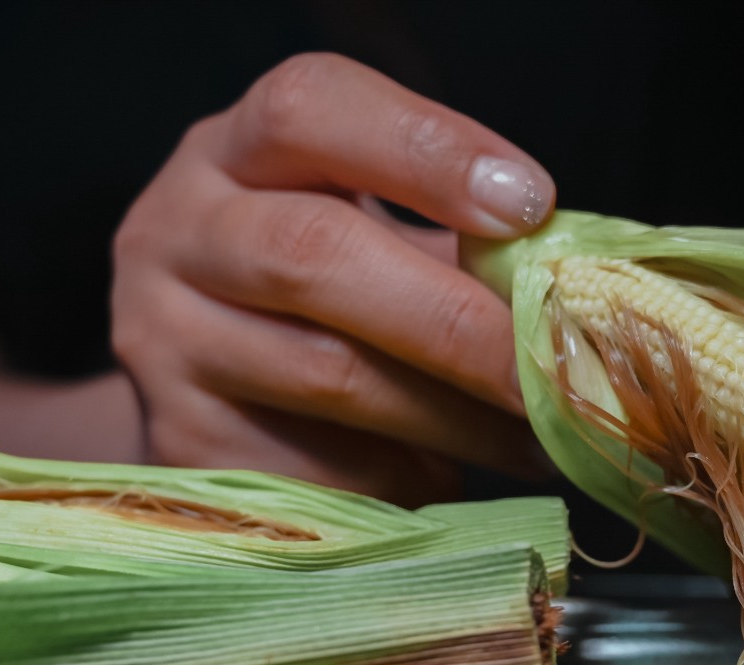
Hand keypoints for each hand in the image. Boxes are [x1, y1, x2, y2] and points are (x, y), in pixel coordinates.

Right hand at [111, 53, 554, 504]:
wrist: (215, 399)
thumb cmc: (324, 303)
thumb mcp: (374, 239)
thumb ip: (457, 245)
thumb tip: (577, 285)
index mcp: (236, 151)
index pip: (310, 109)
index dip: (426, 149)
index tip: (530, 204)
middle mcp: (178, 232)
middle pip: (315, 253)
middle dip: (458, 319)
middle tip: (552, 364)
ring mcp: (165, 342)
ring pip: (326, 373)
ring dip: (454, 415)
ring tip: (535, 435)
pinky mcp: (184, 443)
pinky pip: (316, 463)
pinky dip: (403, 475)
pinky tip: (450, 476)